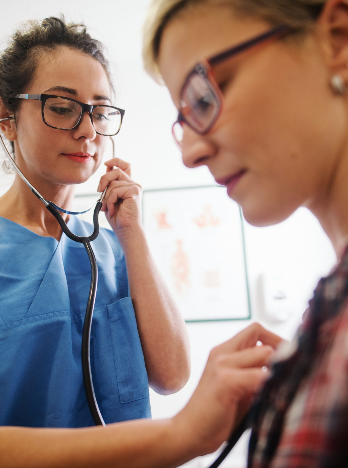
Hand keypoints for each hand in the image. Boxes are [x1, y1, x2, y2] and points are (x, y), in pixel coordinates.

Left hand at [98, 158, 142, 238]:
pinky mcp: (135, 191)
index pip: (124, 166)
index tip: (106, 164)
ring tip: (109, 208)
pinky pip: (115, 190)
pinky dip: (110, 201)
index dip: (116, 161)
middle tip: (99, 191)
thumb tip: (106, 169)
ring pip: (113, 182)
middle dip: (103, 179)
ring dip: (106, 197)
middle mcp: (133, 184)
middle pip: (116, 170)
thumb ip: (109, 185)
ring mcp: (135, 187)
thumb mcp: (109, 198)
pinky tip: (113, 210)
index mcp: (128, 185)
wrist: (126, 230)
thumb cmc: (118, 217)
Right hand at [173, 323, 282, 456]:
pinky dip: (272, 384)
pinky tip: (273, 399)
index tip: (287, 360)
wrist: (189, 433)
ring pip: (264, 353)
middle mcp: (222, 352)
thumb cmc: (217, 414)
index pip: (256, 330)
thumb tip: (287, 368)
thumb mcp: (239, 388)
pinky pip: (259, 376)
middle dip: (281, 353)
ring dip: (278, 370)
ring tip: (282, 387)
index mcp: (224, 351)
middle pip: (260, 334)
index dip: (276, 340)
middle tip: (290, 374)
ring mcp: (222, 365)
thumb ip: (256, 373)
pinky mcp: (225, 381)